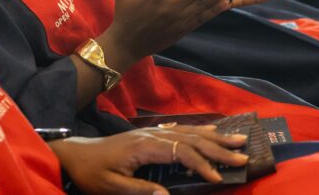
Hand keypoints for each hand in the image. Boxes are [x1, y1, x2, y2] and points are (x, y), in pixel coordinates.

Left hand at [51, 125, 248, 192]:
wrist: (74, 155)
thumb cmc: (92, 173)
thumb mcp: (112, 187)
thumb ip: (140, 191)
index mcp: (143, 146)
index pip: (180, 151)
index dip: (201, 164)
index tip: (218, 179)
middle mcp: (150, 135)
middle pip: (190, 138)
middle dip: (218, 147)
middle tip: (244, 154)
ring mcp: (151, 133)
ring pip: (188, 132)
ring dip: (214, 136)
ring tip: (237, 139)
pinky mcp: (149, 135)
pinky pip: (180, 130)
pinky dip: (199, 130)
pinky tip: (211, 130)